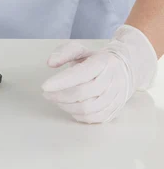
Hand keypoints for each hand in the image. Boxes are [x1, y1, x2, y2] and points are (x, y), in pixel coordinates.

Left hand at [41, 24, 157, 123]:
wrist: (124, 67)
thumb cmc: (96, 59)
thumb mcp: (81, 50)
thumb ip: (64, 52)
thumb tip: (50, 63)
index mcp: (102, 63)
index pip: (81, 74)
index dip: (61, 81)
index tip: (44, 86)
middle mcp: (111, 81)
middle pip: (82, 93)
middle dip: (60, 95)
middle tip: (46, 94)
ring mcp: (115, 97)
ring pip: (87, 108)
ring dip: (66, 106)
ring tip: (56, 100)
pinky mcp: (115, 110)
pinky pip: (94, 118)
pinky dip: (78, 115)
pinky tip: (69, 107)